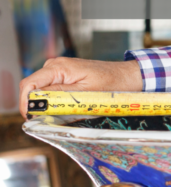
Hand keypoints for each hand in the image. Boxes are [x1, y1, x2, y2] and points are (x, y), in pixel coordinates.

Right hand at [20, 58, 142, 118]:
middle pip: (33, 87)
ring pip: (42, 90)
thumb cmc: (113, 83)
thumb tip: (38, 102)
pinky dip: (54, 100)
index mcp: (58, 67)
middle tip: (44, 120)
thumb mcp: (86, 93)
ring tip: (58, 114)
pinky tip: (64, 107)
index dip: (26, 103)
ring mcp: (60, 70)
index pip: (29, 84)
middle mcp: (55, 66)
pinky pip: (52, 89)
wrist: (128, 76)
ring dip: (46, 103)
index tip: (30, 117)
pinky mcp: (65, 76)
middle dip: (36, 105)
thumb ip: (60, 96)